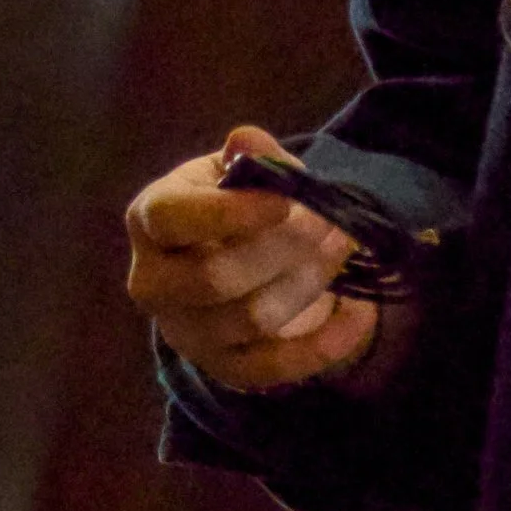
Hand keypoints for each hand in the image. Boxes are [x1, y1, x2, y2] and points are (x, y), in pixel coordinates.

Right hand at [126, 124, 388, 392]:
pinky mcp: (223, 369)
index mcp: (149, 221)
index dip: (227, 212)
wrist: (224, 262)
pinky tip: (361, 312)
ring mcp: (185, 333)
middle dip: (283, 247)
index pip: (171, 220)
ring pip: (252, 318)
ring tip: (343, 245)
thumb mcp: (232, 171)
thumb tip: (249, 141)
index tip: (285, 201)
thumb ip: (248, 155)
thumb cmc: (226, 206)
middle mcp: (153, 283)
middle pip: (216, 277)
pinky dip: (326, 344)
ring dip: (310, 280)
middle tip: (327, 221)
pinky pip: (276, 368)